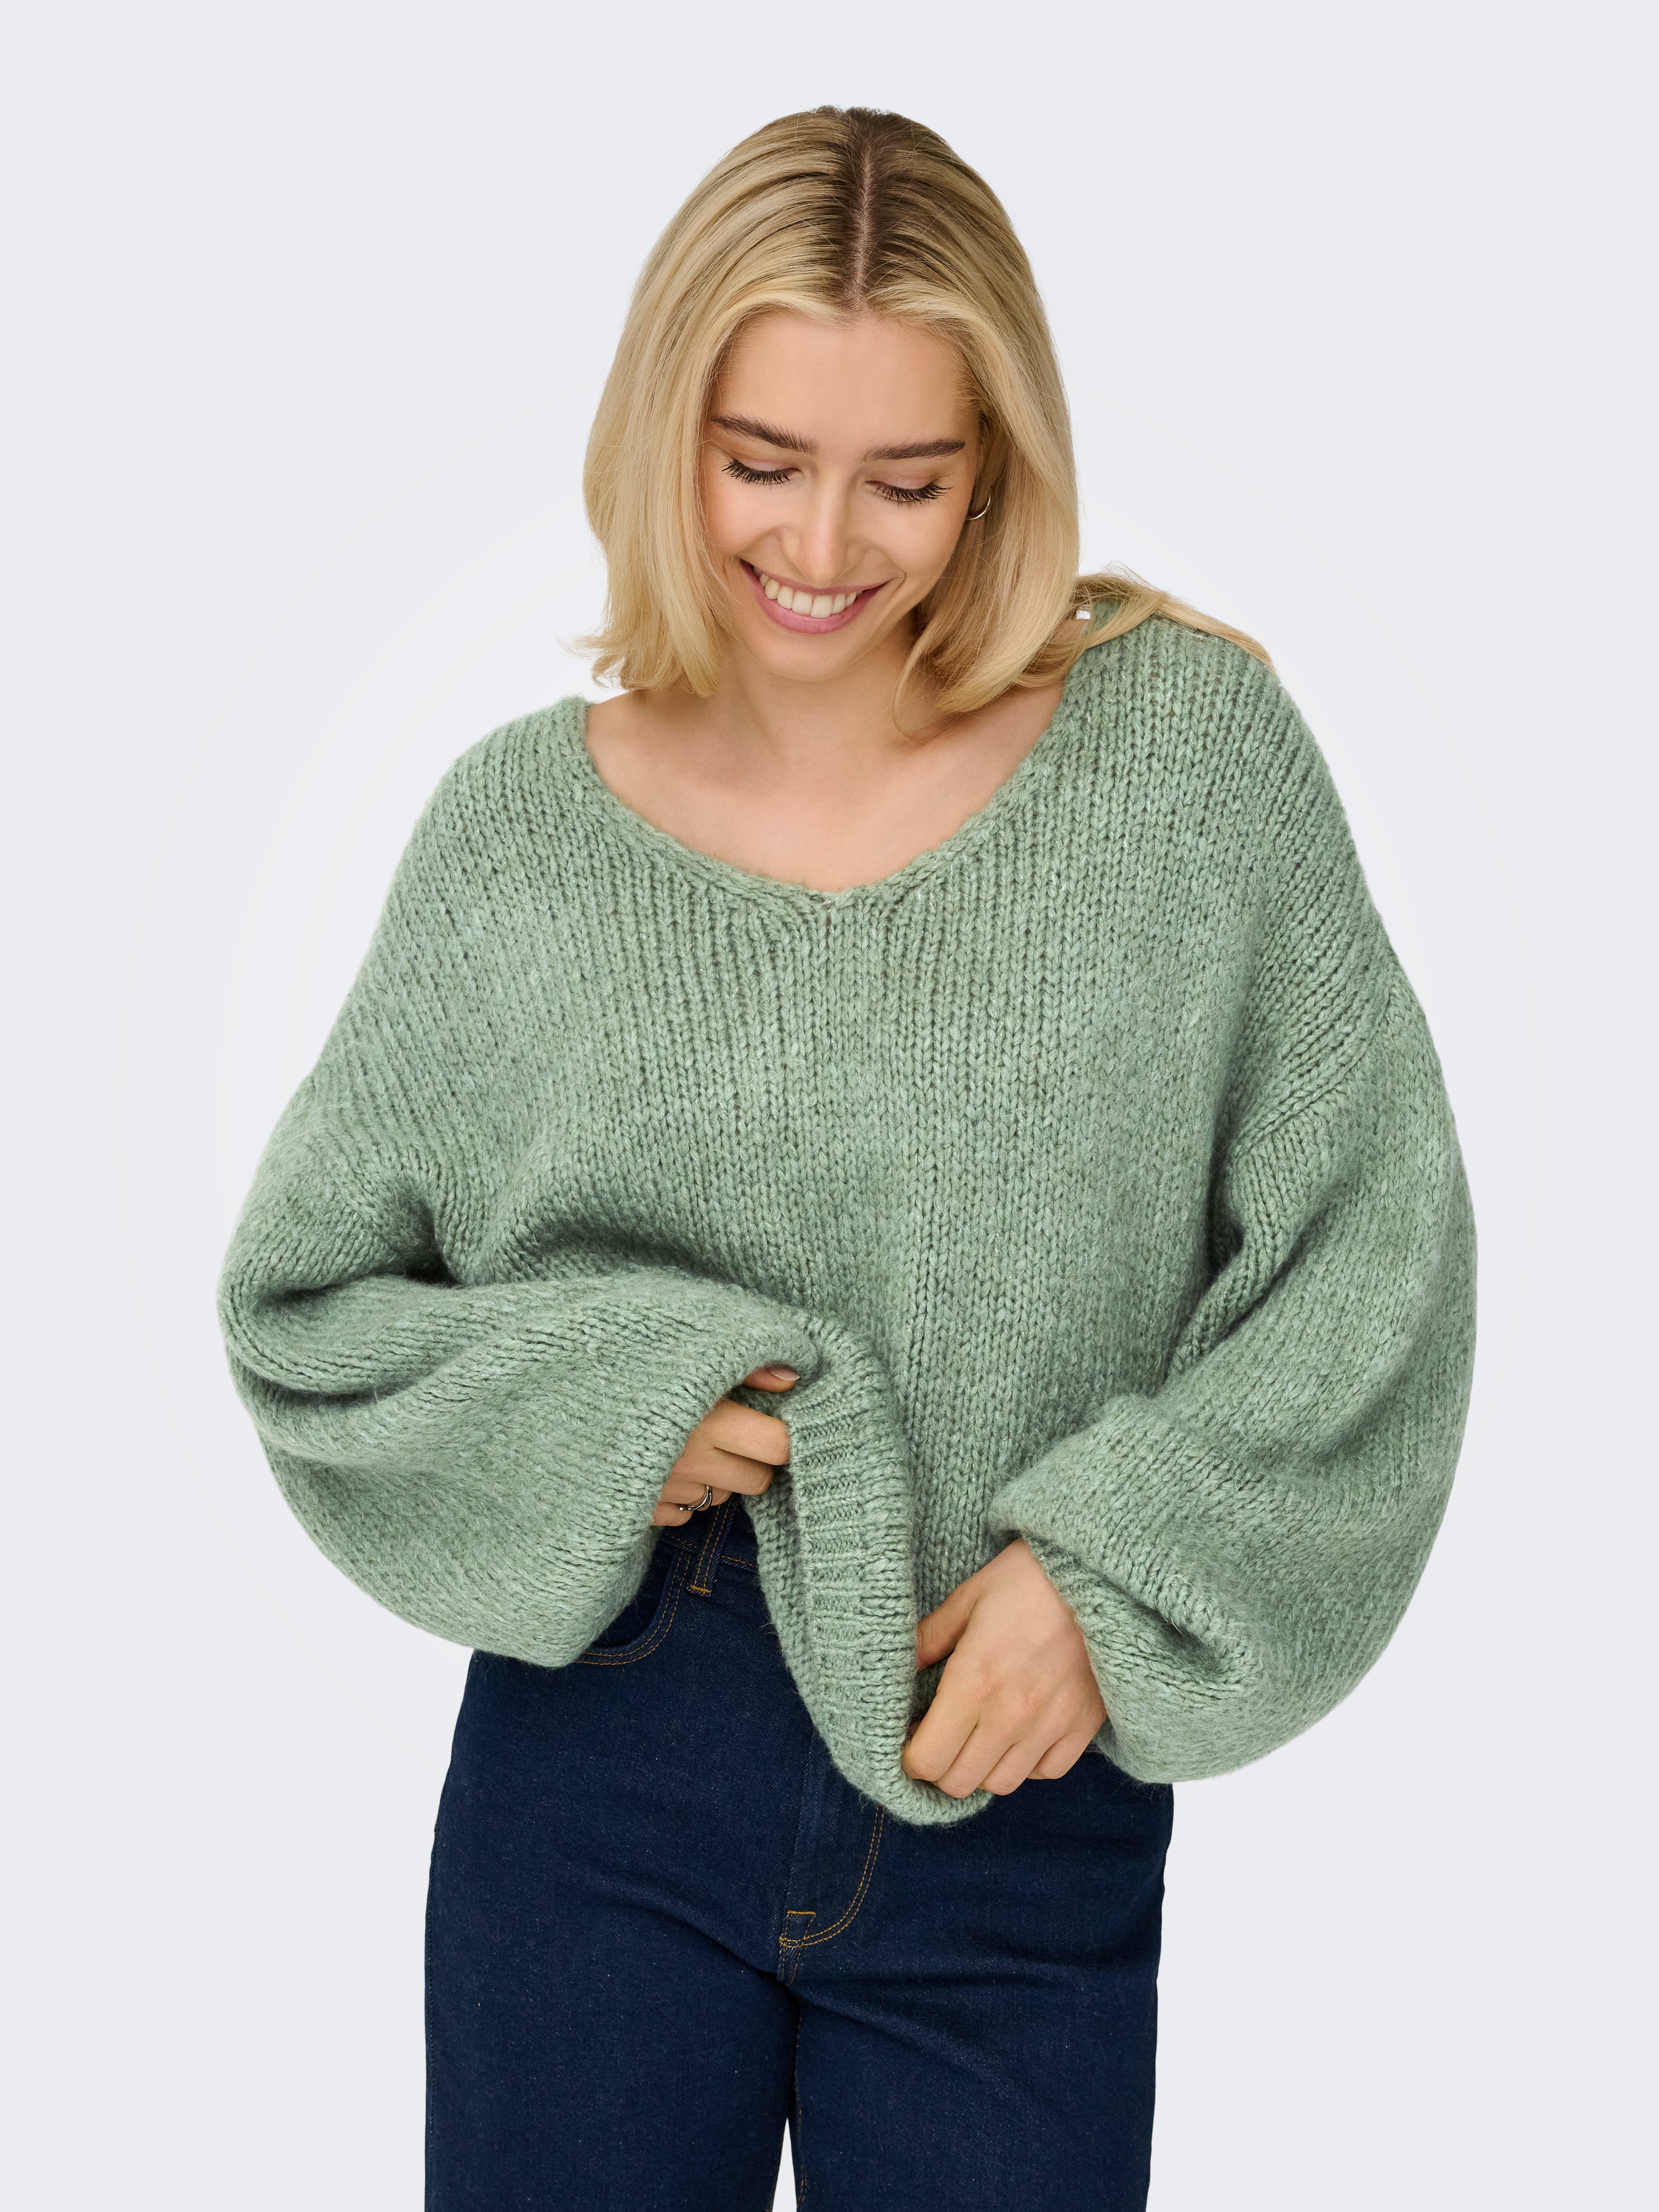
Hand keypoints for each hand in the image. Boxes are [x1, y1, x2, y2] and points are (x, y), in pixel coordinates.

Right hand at [650, 1364, 797, 1525]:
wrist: (559, 1396)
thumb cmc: (642, 1371)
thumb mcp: (698, 1360)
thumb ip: (749, 1369)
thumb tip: (791, 1379)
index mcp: (709, 1422)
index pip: (777, 1447)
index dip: (783, 1437)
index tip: (776, 1425)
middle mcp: (691, 1462)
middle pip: (757, 1480)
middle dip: (754, 1461)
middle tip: (735, 1435)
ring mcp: (667, 1490)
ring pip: (722, 1497)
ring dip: (717, 1477)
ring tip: (693, 1446)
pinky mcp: (644, 1509)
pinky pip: (684, 1515)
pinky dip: (683, 1494)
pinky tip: (666, 1465)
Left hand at [902, 1538, 1106, 1796]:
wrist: (1099, 1573)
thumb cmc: (1028, 1579)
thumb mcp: (968, 1598)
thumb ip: (930, 1638)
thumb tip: (904, 1668)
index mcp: (973, 1682)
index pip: (928, 1760)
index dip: (910, 1756)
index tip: (911, 1737)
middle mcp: (1009, 1715)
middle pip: (959, 1782)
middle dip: (940, 1767)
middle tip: (940, 1739)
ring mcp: (1049, 1726)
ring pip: (1001, 1784)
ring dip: (982, 1769)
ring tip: (978, 1737)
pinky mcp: (1082, 1726)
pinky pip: (1047, 1771)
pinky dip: (1028, 1764)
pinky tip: (1020, 1734)